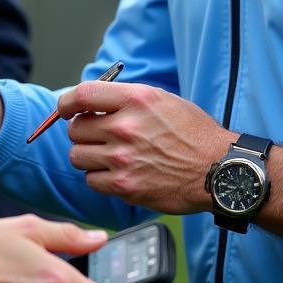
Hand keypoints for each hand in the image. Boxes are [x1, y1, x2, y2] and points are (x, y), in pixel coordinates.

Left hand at [59, 82, 233, 213]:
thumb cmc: (192, 132)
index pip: (81, 95)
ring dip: (88, 156)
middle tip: (97, 136)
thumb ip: (125, 99)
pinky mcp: (125, 186)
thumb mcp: (161, 99)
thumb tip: (91, 102)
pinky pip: (91, 181)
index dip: (66, 103)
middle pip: (75, 128)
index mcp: (135, 100)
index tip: (66, 109)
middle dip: (82, 131)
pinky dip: (99, 178)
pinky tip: (117, 173)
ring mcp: (123, 159)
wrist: (217, 169)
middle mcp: (125, 127)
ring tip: (108, 155)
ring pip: (78, 156)